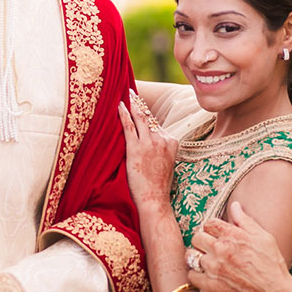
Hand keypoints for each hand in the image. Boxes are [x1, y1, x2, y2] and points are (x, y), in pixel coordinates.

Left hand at [116, 89, 176, 206]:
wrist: (154, 198)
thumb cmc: (158, 185)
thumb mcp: (167, 163)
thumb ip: (162, 149)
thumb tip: (152, 143)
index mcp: (172, 141)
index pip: (157, 124)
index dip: (148, 114)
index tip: (141, 104)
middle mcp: (163, 138)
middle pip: (149, 117)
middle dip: (140, 104)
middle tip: (131, 92)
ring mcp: (149, 143)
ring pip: (140, 117)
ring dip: (132, 104)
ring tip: (126, 95)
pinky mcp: (136, 148)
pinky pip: (129, 126)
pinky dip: (124, 114)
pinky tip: (119, 105)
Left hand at [187, 202, 291, 291]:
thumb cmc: (272, 266)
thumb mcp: (264, 238)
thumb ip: (246, 221)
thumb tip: (234, 205)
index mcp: (233, 235)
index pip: (209, 223)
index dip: (212, 229)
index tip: (216, 235)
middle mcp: (220, 250)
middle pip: (197, 237)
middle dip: (202, 241)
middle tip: (210, 249)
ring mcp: (214, 268)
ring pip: (191, 256)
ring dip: (197, 258)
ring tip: (207, 263)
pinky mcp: (210, 286)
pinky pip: (192, 275)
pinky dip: (197, 275)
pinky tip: (207, 277)